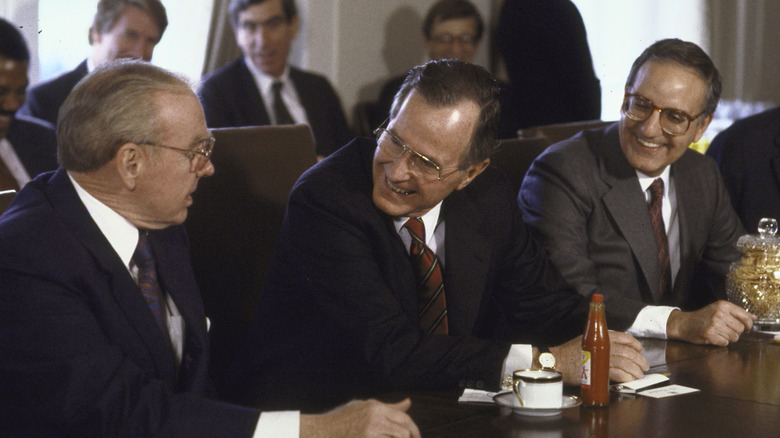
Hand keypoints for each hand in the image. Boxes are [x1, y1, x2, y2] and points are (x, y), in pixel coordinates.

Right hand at [300, 398, 419, 437]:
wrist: (323, 431)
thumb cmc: (344, 418)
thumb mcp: (365, 407)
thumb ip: (388, 407)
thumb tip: (408, 402)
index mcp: (376, 407)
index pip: (404, 418)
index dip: (414, 429)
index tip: (416, 437)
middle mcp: (375, 418)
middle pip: (404, 431)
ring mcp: (370, 432)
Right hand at [550, 332, 647, 384]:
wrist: (558, 361)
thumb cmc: (570, 351)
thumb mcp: (587, 339)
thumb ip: (601, 341)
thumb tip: (616, 347)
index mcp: (602, 336)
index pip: (625, 338)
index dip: (635, 344)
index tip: (640, 350)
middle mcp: (604, 345)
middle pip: (628, 352)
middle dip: (639, 359)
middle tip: (644, 366)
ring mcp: (602, 358)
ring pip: (626, 363)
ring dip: (635, 370)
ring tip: (639, 375)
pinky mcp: (599, 370)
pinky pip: (618, 373)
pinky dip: (626, 376)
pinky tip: (630, 379)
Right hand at [666, 300, 755, 345]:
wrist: (683, 323)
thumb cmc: (702, 317)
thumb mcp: (718, 309)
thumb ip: (736, 312)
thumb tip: (753, 317)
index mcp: (723, 305)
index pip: (745, 317)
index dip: (749, 325)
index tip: (747, 328)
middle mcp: (719, 314)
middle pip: (741, 328)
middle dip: (736, 332)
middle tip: (727, 330)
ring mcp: (714, 324)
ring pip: (735, 337)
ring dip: (729, 338)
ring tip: (720, 333)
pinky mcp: (709, 335)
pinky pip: (725, 342)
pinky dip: (721, 342)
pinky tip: (714, 337)